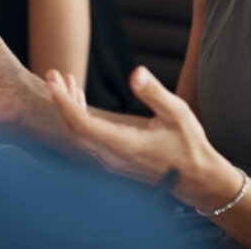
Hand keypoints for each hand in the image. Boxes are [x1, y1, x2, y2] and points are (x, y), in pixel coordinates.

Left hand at [46, 66, 242, 211]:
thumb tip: (135, 72)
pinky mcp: (115, 161)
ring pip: (80, 135)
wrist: (197, 178)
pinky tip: (80, 100)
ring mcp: (112, 162)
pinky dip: (80, 117)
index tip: (53, 84)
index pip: (84, 126)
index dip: (65, 104)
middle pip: (75, 130)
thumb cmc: (189, 145)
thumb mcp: (177, 113)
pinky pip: (88, 139)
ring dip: (70, 108)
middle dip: (61, 101)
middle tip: (52, 75)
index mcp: (125, 145)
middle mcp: (113, 158)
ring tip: (65, 81)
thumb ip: (154, 93)